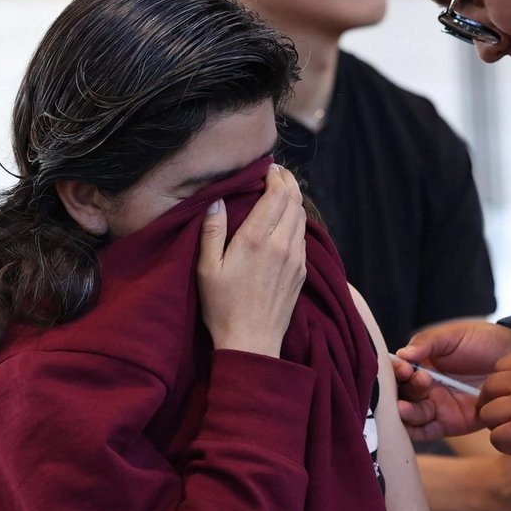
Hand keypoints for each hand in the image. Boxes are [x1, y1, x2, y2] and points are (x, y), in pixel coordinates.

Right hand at [197, 163, 305, 357]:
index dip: (276, 175)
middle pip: (294, 200)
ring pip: (302, 216)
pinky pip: (303, 235)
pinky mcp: (301, 271)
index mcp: (257, 239)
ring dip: (294, 200)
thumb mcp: (206, 269)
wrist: (252, 342)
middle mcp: (282, 244)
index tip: (267, 167)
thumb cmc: (222, 307)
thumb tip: (215, 200)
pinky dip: (297, 220)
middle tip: (277, 173)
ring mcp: (295, 258)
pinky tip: (286, 221)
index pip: (277, 194)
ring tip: (281, 192)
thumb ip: (211, 231)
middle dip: (287, 182)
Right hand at [392, 322, 510, 439]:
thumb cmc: (483, 341)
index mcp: (422, 362)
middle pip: (402, 393)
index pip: (399, 369)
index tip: (404, 368)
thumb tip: (402, 354)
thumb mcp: (453, 336)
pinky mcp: (449, 423)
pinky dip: (414, 431)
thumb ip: (427, 343)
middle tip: (420, 381)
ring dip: (406, 412)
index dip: (396, 371)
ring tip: (405, 407)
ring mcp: (436, 405)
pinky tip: (410, 425)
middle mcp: (425, 386)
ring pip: (411, 414)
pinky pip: (426, 431)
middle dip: (404, 390)